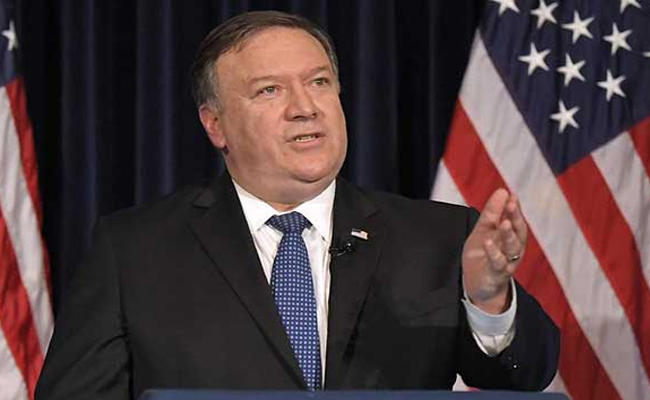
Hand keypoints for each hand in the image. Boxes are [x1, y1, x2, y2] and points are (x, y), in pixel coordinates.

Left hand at [462, 188, 527, 313]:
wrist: (478, 285)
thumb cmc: (483, 256)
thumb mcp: (484, 231)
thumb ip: (492, 213)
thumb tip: (502, 191)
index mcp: (510, 236)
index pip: (515, 220)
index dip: (514, 208)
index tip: (511, 194)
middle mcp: (513, 249)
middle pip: (518, 232)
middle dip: (515, 218)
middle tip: (512, 204)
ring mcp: (507, 262)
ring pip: (512, 248)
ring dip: (509, 235)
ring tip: (504, 222)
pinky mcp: (496, 275)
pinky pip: (498, 264)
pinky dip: (494, 254)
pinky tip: (489, 243)